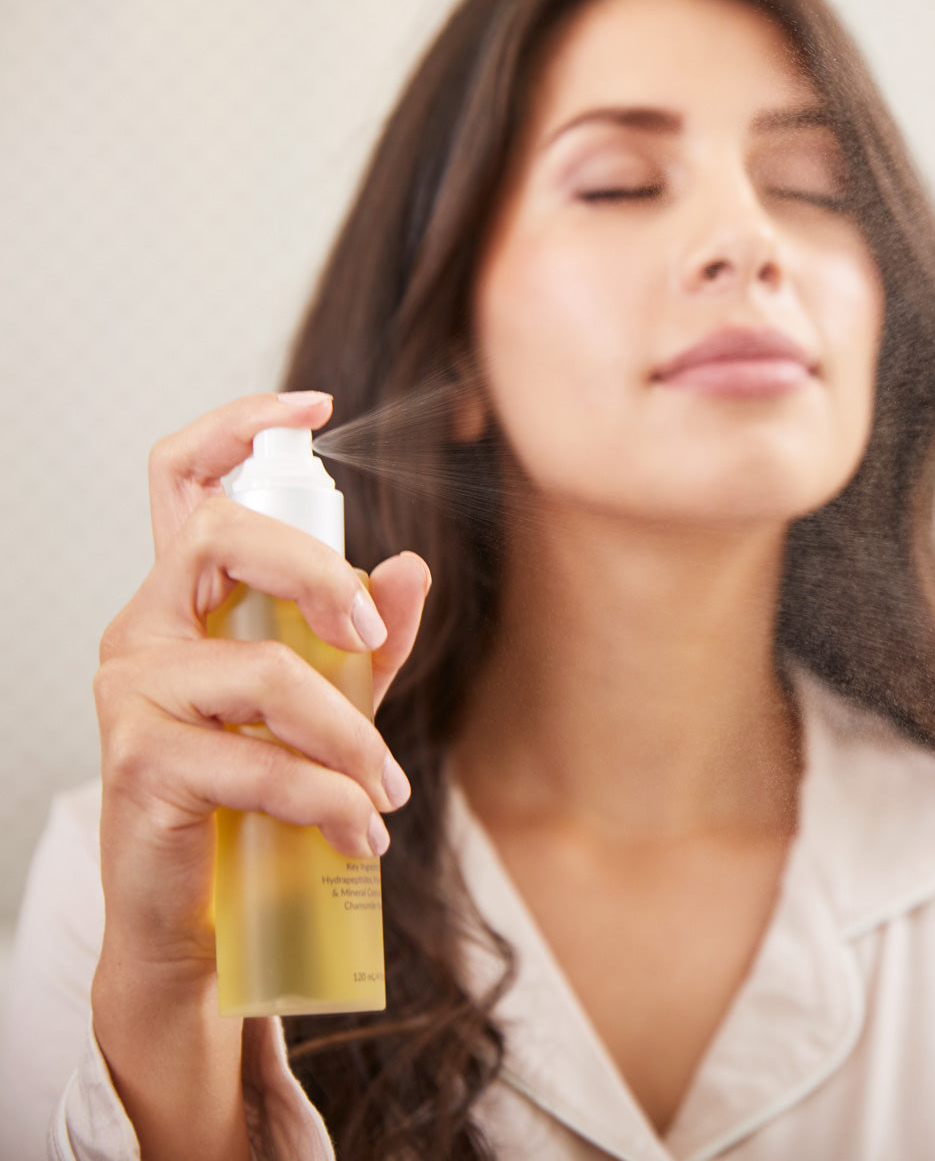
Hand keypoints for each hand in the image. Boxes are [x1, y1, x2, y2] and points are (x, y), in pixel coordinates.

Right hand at [89, 392, 429, 1158]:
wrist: (199, 918)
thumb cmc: (258, 793)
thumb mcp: (330, 704)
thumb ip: (368, 638)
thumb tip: (412, 567)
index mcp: (185, 600)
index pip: (183, 481)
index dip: (236, 426)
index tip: (314, 404)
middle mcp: (145, 630)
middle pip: (218, 539)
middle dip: (316, 574)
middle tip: (374, 638)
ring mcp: (133, 695)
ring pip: (262, 672)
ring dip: (349, 734)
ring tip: (389, 792)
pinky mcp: (139, 766)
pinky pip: (255, 762)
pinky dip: (327, 796)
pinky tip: (361, 830)